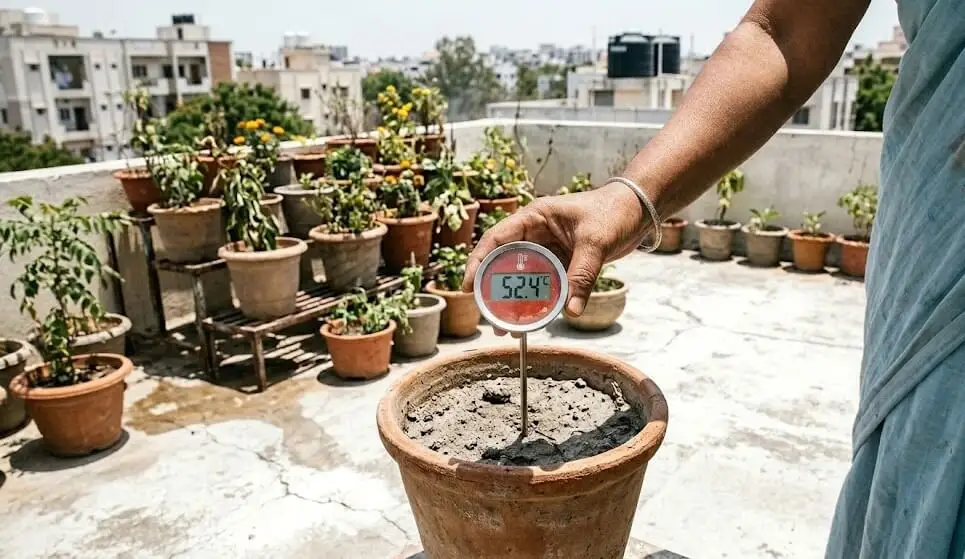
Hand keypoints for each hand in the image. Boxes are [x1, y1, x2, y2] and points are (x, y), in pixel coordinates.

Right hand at [463, 182, 650, 334]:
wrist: (640, 210)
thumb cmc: (615, 212)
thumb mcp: (596, 243)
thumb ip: (581, 276)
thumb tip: (570, 312)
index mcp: (534, 217)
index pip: (496, 239)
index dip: (478, 262)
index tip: (468, 287)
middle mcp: (536, 233)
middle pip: (505, 263)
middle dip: (495, 291)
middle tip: (491, 318)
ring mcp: (548, 248)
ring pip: (524, 277)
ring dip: (517, 301)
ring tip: (510, 327)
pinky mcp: (563, 261)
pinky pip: (545, 284)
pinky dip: (540, 301)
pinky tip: (535, 319)